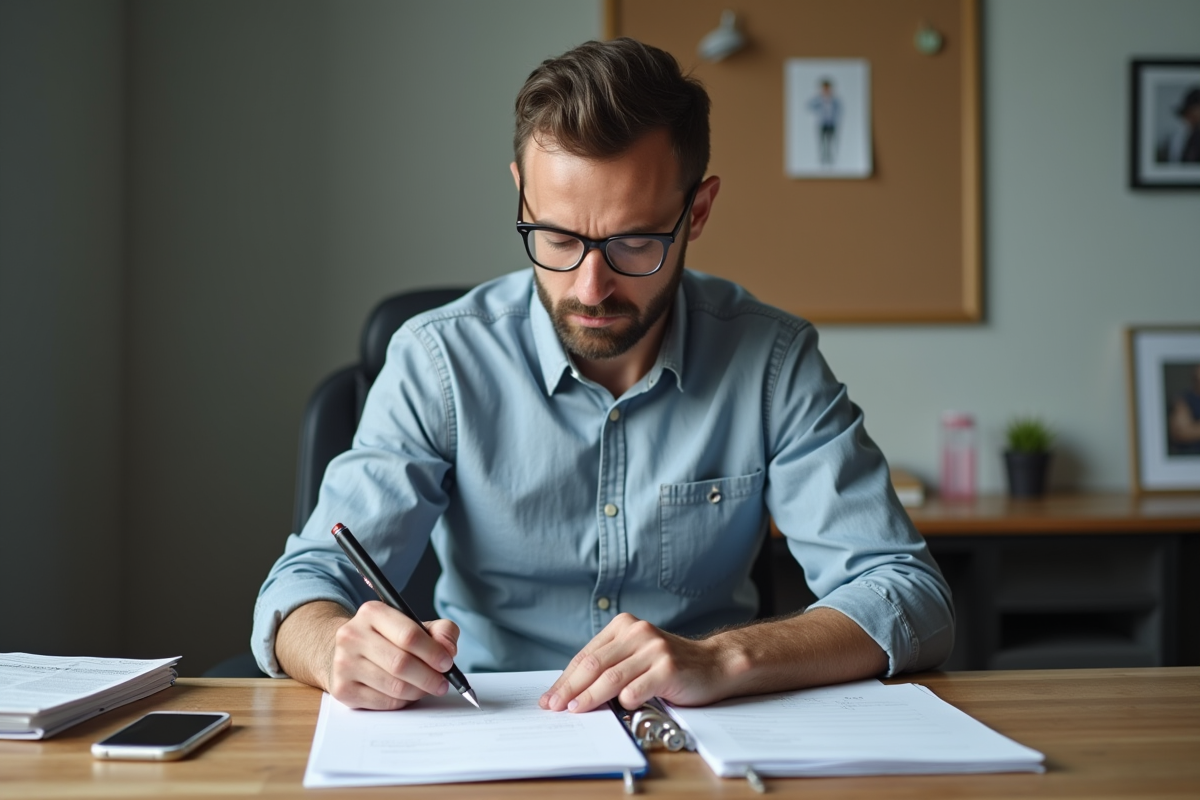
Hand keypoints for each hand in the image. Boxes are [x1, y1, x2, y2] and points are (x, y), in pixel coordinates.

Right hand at [326, 600, 460, 709]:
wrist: (348, 651)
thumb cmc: (388, 638)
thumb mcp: (414, 625)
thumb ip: (441, 631)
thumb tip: (448, 650)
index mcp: (372, 612)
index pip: (409, 635)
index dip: (433, 652)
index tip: (447, 663)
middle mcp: (352, 635)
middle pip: (400, 663)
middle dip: (429, 677)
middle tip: (442, 683)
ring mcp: (343, 663)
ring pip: (393, 686)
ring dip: (418, 691)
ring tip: (426, 688)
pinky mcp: (342, 689)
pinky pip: (383, 702)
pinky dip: (402, 702)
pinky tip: (407, 694)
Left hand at [540, 613, 731, 712]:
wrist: (713, 665)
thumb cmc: (670, 665)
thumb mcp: (637, 656)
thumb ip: (610, 665)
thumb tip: (571, 691)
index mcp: (624, 626)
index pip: (587, 655)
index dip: (566, 678)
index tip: (551, 697)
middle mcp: (638, 632)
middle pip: (594, 665)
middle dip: (570, 689)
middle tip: (554, 707)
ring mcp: (654, 649)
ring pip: (611, 677)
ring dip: (589, 698)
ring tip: (575, 711)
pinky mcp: (668, 667)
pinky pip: (636, 689)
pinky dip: (623, 701)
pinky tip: (617, 709)